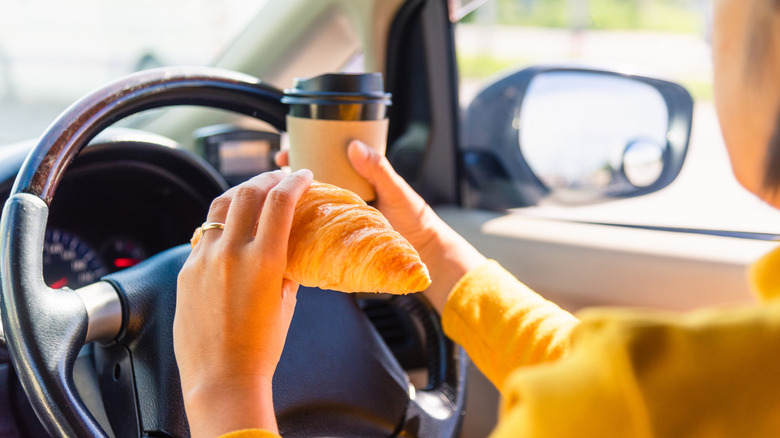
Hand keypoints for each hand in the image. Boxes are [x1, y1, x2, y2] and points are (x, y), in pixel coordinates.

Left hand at [174, 169, 312, 436]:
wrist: (222, 378)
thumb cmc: (260, 348)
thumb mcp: (286, 302)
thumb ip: (286, 268)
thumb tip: (288, 248)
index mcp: (264, 260)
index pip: (280, 201)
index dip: (294, 181)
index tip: (303, 175)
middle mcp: (231, 253)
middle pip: (247, 192)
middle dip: (268, 178)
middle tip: (280, 178)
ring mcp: (203, 259)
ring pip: (219, 206)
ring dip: (240, 192)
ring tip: (253, 192)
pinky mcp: (186, 270)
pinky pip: (203, 233)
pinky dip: (221, 222)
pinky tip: (229, 228)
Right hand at [276, 141, 484, 310]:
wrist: (422, 251)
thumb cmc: (415, 219)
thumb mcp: (396, 190)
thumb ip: (379, 169)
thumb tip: (355, 146)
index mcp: (356, 178)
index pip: (323, 160)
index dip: (301, 154)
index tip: (284, 154)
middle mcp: (343, 197)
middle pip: (308, 183)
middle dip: (286, 179)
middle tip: (271, 176)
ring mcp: (338, 218)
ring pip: (307, 206)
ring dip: (288, 203)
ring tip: (269, 202)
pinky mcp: (337, 238)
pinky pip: (314, 229)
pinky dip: (298, 226)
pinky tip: (283, 228)